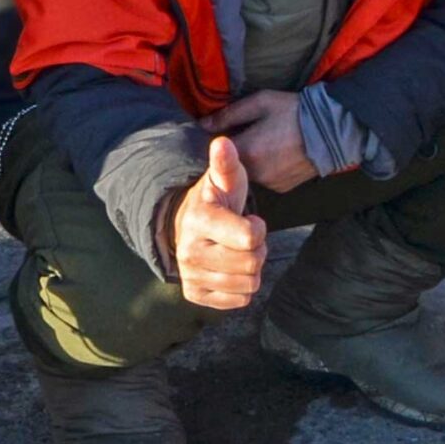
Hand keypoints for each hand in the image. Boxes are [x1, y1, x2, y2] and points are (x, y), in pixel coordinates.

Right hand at [166, 136, 267, 310]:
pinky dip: (242, 287)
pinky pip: (239, 301)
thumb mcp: (225, 180)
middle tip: (245, 238)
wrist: (186, 226)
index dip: (258, 228)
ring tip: (237, 251)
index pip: (250, 237)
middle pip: (252, 264)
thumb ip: (226, 163)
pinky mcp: (195, 294)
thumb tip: (222, 142)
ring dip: (251, 269)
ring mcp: (191, 275)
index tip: (250, 220)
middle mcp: (190, 251)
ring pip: (248, 285)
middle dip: (257, 250)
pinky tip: (231, 268)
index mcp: (199, 221)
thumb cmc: (216, 201)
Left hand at [206, 88, 314, 193]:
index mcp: (247, 150)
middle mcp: (255, 172)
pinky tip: (279, 154)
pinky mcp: (282, 188)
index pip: (217, 151)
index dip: (220, 140)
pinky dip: (267, 168)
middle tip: (253, 133)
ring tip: (269, 142)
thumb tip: (204, 124)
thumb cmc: (296, 111)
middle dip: (237, 151)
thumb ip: (229, 114)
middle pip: (232, 164)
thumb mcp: (261, 102)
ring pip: (248, 172)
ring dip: (252, 161)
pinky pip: (264, 179)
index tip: (227, 131)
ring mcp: (269, 183)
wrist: (333, 130)